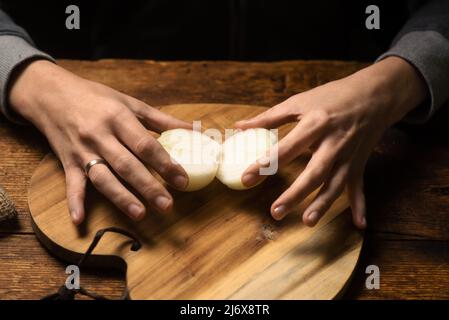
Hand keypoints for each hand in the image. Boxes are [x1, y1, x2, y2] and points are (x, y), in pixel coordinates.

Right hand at [9, 60, 190, 223]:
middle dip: (148, 186)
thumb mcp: (130, 102)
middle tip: (167, 204)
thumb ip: (162, 120)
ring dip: (121, 197)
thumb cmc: (96, 97)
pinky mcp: (68, 162)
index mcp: (118, 118)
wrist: (51, 94)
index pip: (145, 145)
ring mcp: (82, 151)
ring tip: (140, 213)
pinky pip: (71, 183)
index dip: (165, 163)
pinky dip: (74, 201)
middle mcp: (100, 136)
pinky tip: (79, 219)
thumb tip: (195, 130)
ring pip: (103, 178)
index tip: (182, 180)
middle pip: (127, 165)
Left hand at [236, 57, 427, 228]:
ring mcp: (349, 156)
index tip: (246, 179)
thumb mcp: (300, 101)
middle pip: (314, 173)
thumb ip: (269, 117)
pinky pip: (359, 187)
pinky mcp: (359, 164)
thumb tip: (239, 126)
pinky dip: (360, 206)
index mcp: (315, 124)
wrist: (375, 94)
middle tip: (275, 212)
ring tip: (307, 222)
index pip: (287, 148)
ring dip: (322, 204)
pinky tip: (359, 225)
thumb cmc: (332, 96)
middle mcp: (333, 143)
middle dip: (295, 194)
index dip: (266, 164)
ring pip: (335, 184)